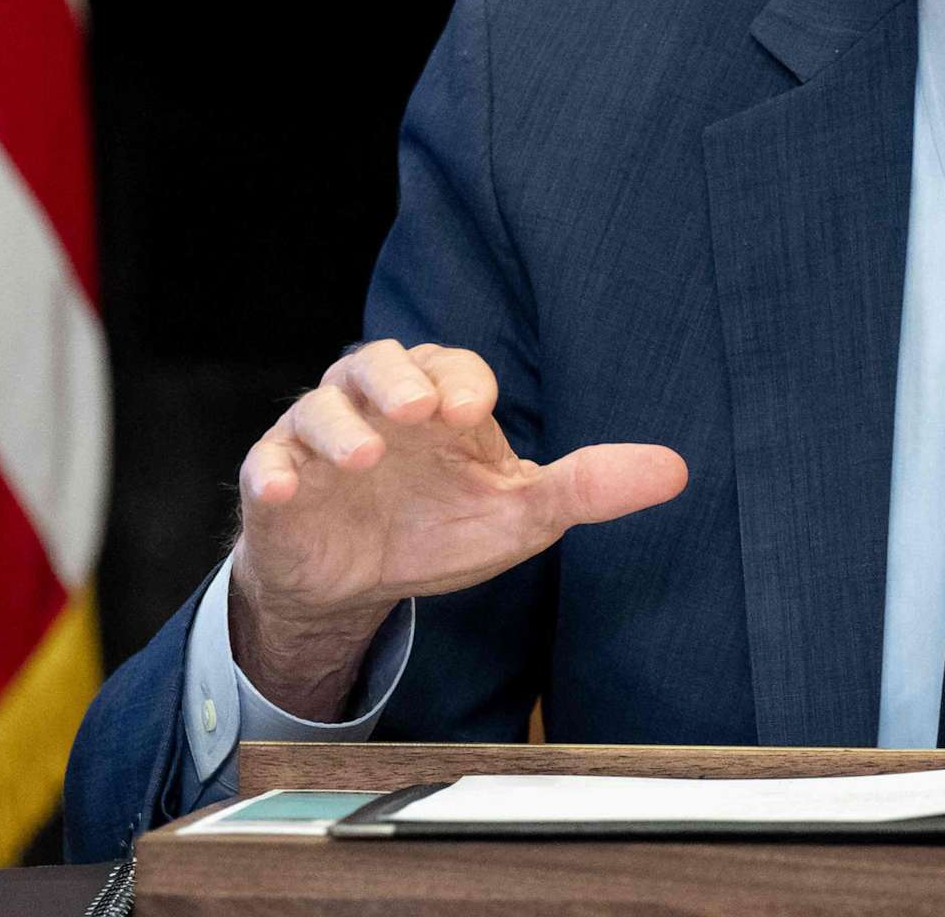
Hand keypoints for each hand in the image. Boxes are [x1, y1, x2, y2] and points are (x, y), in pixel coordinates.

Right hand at [230, 339, 686, 717]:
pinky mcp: (276, 484)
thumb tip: (678, 471)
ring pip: (318, 409)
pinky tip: (286, 492)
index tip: (474, 412)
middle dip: (396, 383)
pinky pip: (266, 468)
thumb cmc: (440, 526)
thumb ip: (586, 488)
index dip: (464, 384)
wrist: (358, 580)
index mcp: (438, 399)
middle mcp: (375, 405)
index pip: (452, 369)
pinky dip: (274, 476)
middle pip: (375, 365)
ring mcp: (319, 441)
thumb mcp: (519, 513)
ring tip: (361, 460)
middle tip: (419, 409)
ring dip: (338, 429)